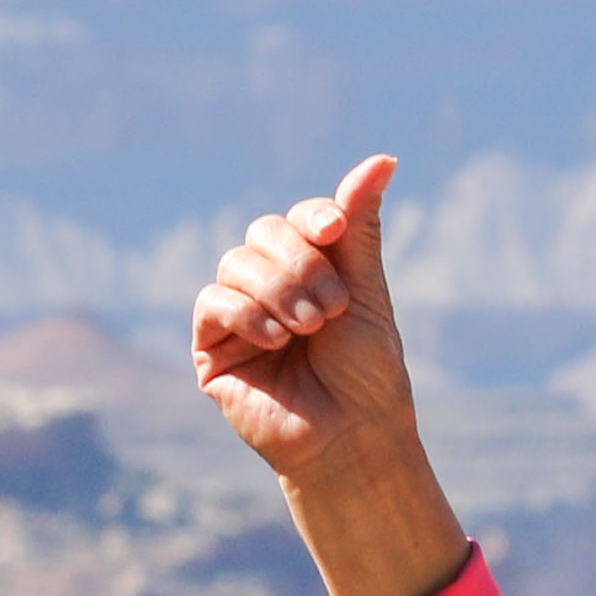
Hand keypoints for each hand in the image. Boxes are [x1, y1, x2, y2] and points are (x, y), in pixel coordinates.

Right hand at [189, 155, 467, 595]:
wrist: (352, 436)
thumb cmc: (367, 371)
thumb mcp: (366, 290)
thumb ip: (360, 226)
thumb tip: (384, 158)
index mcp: (311, 269)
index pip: (298, 219)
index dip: (314, 216)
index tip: (335, 230)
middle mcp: (270, 287)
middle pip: (262, 233)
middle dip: (300, 263)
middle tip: (330, 308)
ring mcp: (238, 317)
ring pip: (236, 263)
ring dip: (279, 290)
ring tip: (309, 329)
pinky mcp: (211, 349)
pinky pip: (212, 302)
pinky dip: (247, 313)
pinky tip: (277, 340)